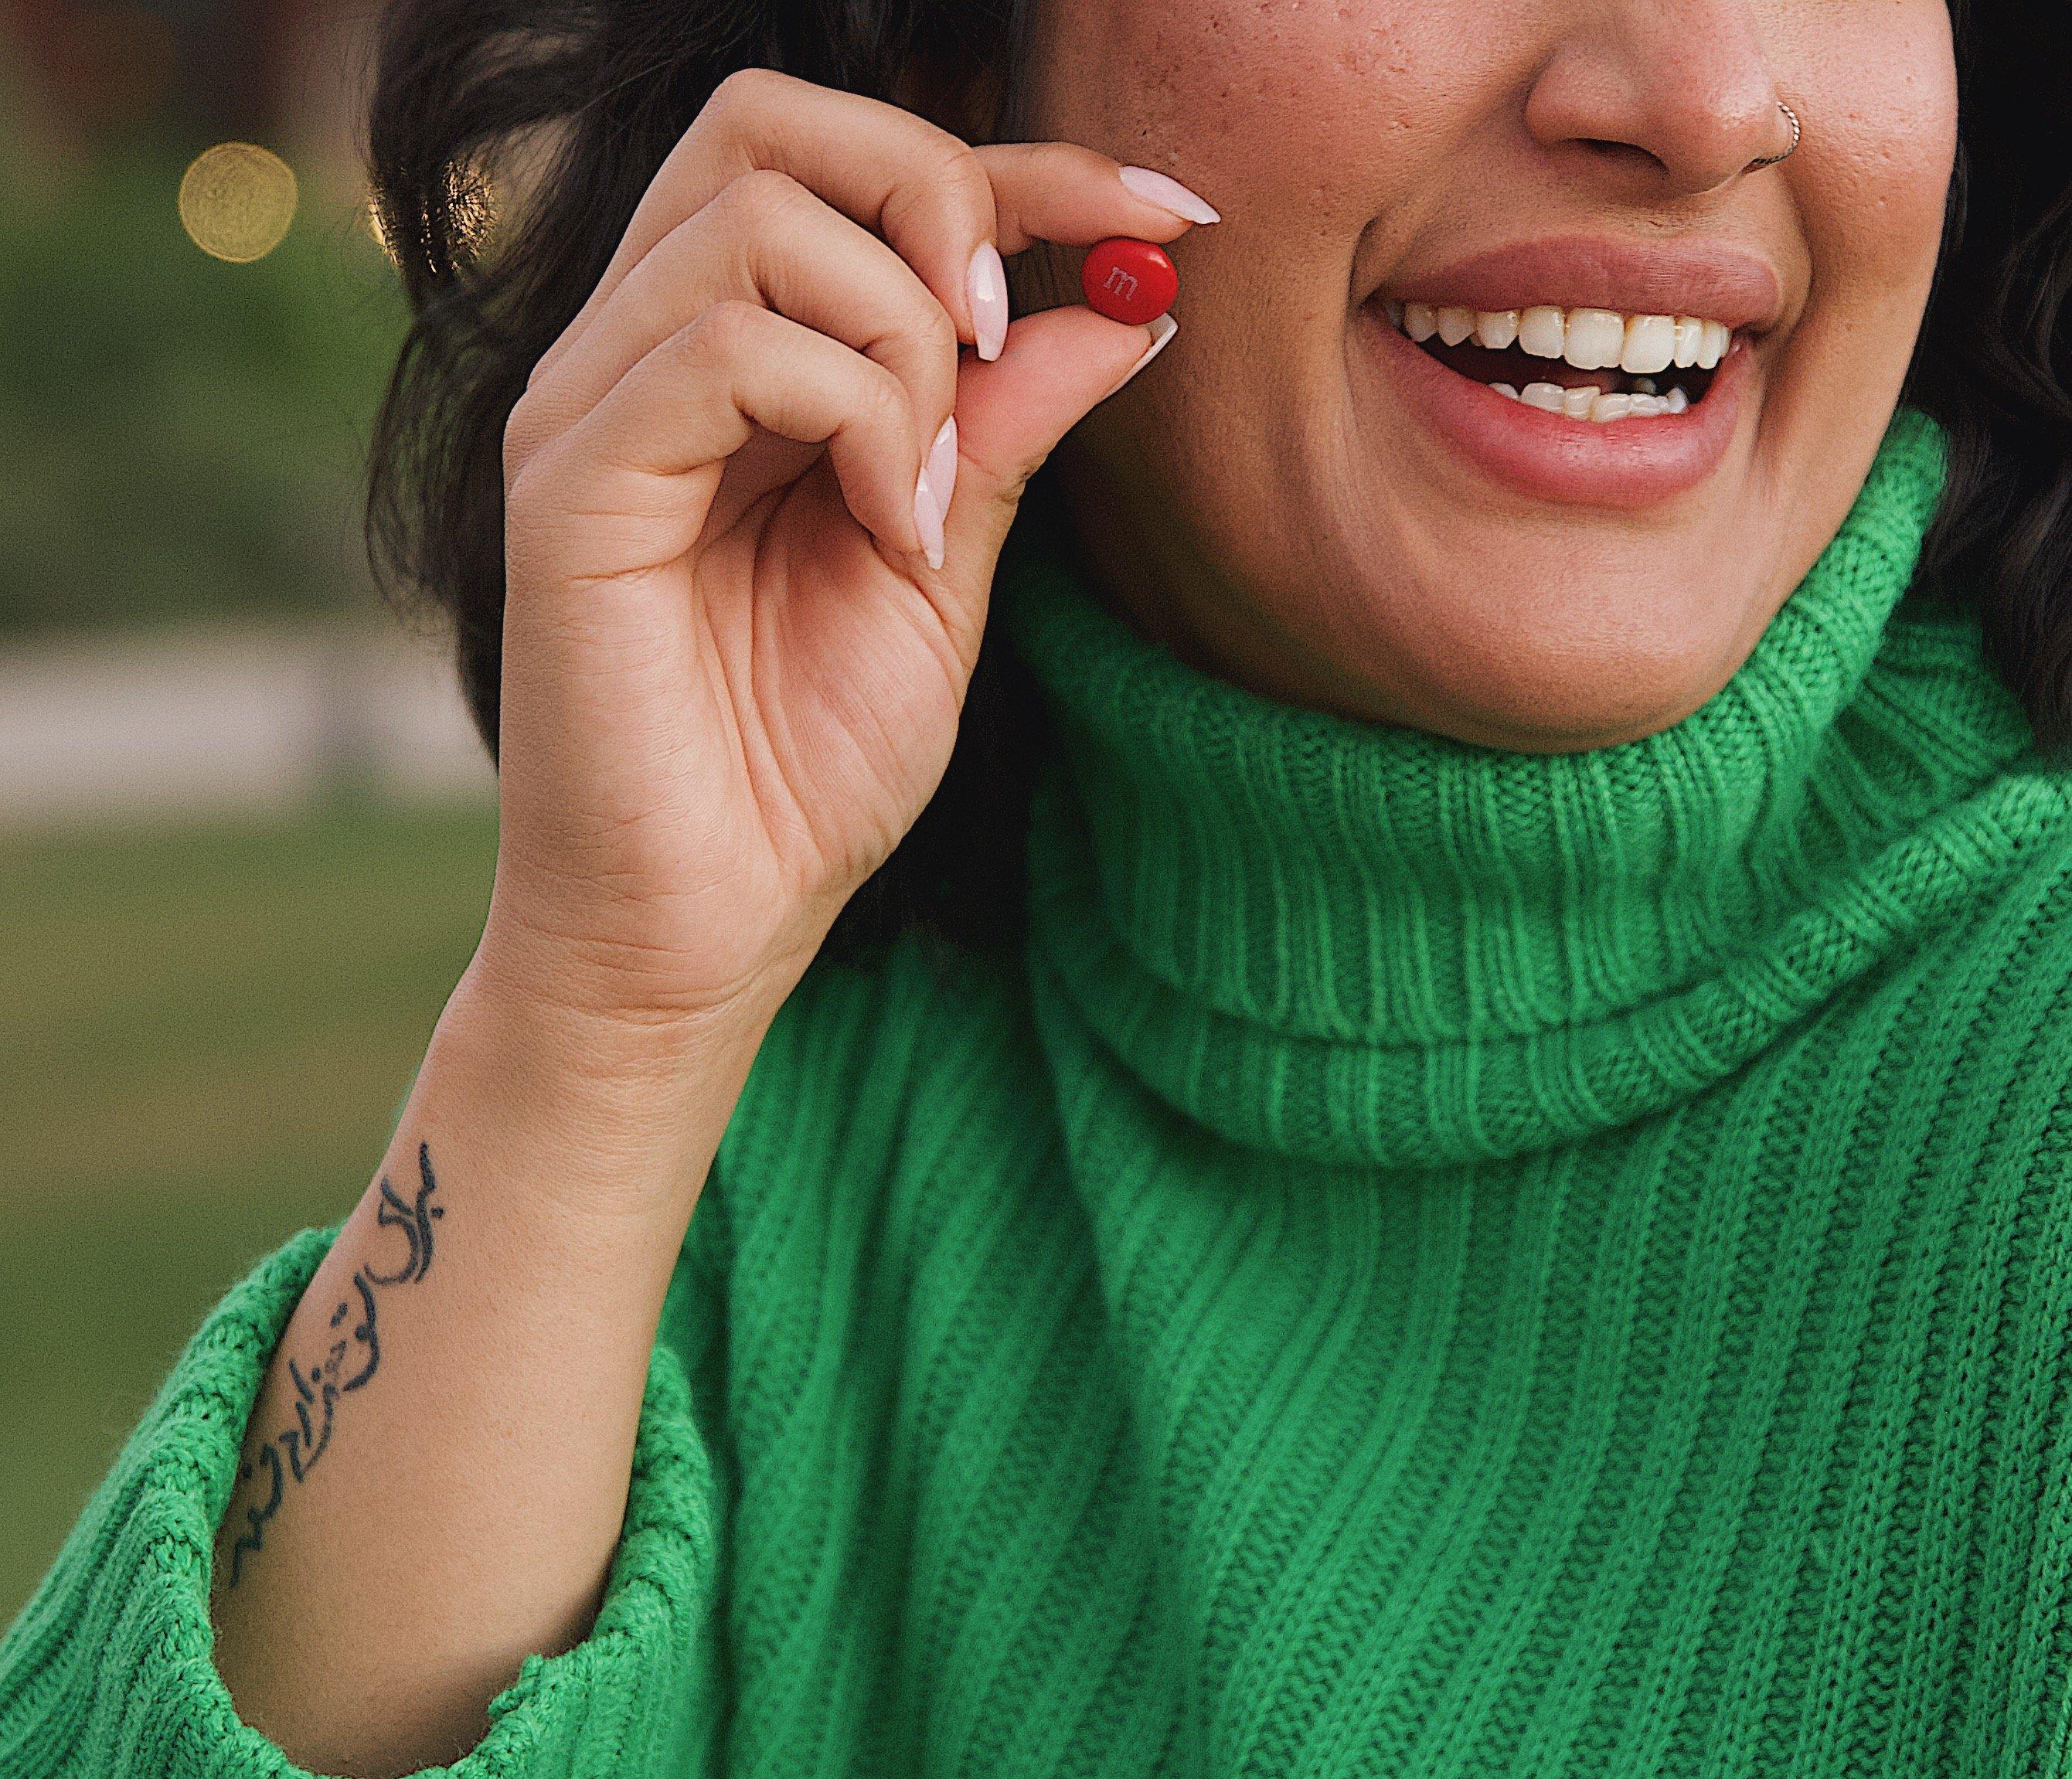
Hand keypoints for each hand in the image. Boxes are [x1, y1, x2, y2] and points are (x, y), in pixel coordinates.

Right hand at [472, 67, 1202, 1085]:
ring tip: (919, 501)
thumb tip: (1128, 298)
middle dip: (936, 195)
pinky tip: (879, 530)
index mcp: (722, 357)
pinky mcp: (566, 481)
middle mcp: (635, 350)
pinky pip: (722, 344)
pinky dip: (848, 413)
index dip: (1018, 160)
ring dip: (898, 343)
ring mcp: (586, 404)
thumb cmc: (798, 779)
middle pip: (770, 119)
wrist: (700, 936)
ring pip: (760, 217)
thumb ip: (1006, 429)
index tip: (1163, 218)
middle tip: (1001, 348)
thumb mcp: (943, 576)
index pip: (849, 163)